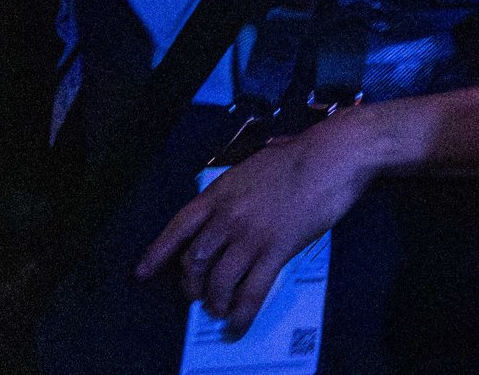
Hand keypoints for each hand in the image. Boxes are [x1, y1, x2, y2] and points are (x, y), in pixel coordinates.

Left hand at [135, 114, 378, 336]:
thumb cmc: (300, 155)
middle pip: (193, 261)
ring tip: (220, 309)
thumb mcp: (253, 167)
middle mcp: (228, 216)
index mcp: (220, 193)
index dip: (157, 253)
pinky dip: (242, 312)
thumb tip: (230, 207)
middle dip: (191, 285)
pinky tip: (238, 323)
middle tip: (198, 295)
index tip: (143, 274)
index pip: (178, 228)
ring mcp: (251, 234)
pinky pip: (252, 290)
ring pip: (218, 280)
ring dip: (214, 302)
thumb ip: (235, 190)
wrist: (335, 155)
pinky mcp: (277, 249)